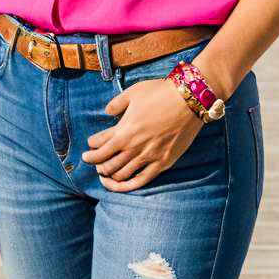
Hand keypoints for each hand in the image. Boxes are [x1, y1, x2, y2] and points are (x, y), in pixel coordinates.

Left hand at [82, 76, 203, 190]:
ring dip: (109, 175)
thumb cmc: (160, 93)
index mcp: (124, 130)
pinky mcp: (163, 163)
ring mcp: (148, 157)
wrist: (188, 100)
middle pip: (107, 163)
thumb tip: (107, 111)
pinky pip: (141, 181)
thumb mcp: (134, 92)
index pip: (100, 146)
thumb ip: (117, 103)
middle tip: (94, 161)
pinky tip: (121, 184)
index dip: (91, 147)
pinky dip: (127, 185)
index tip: (89, 146)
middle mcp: (133, 147)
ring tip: (105, 173)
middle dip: (97, 163)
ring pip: (121, 174)